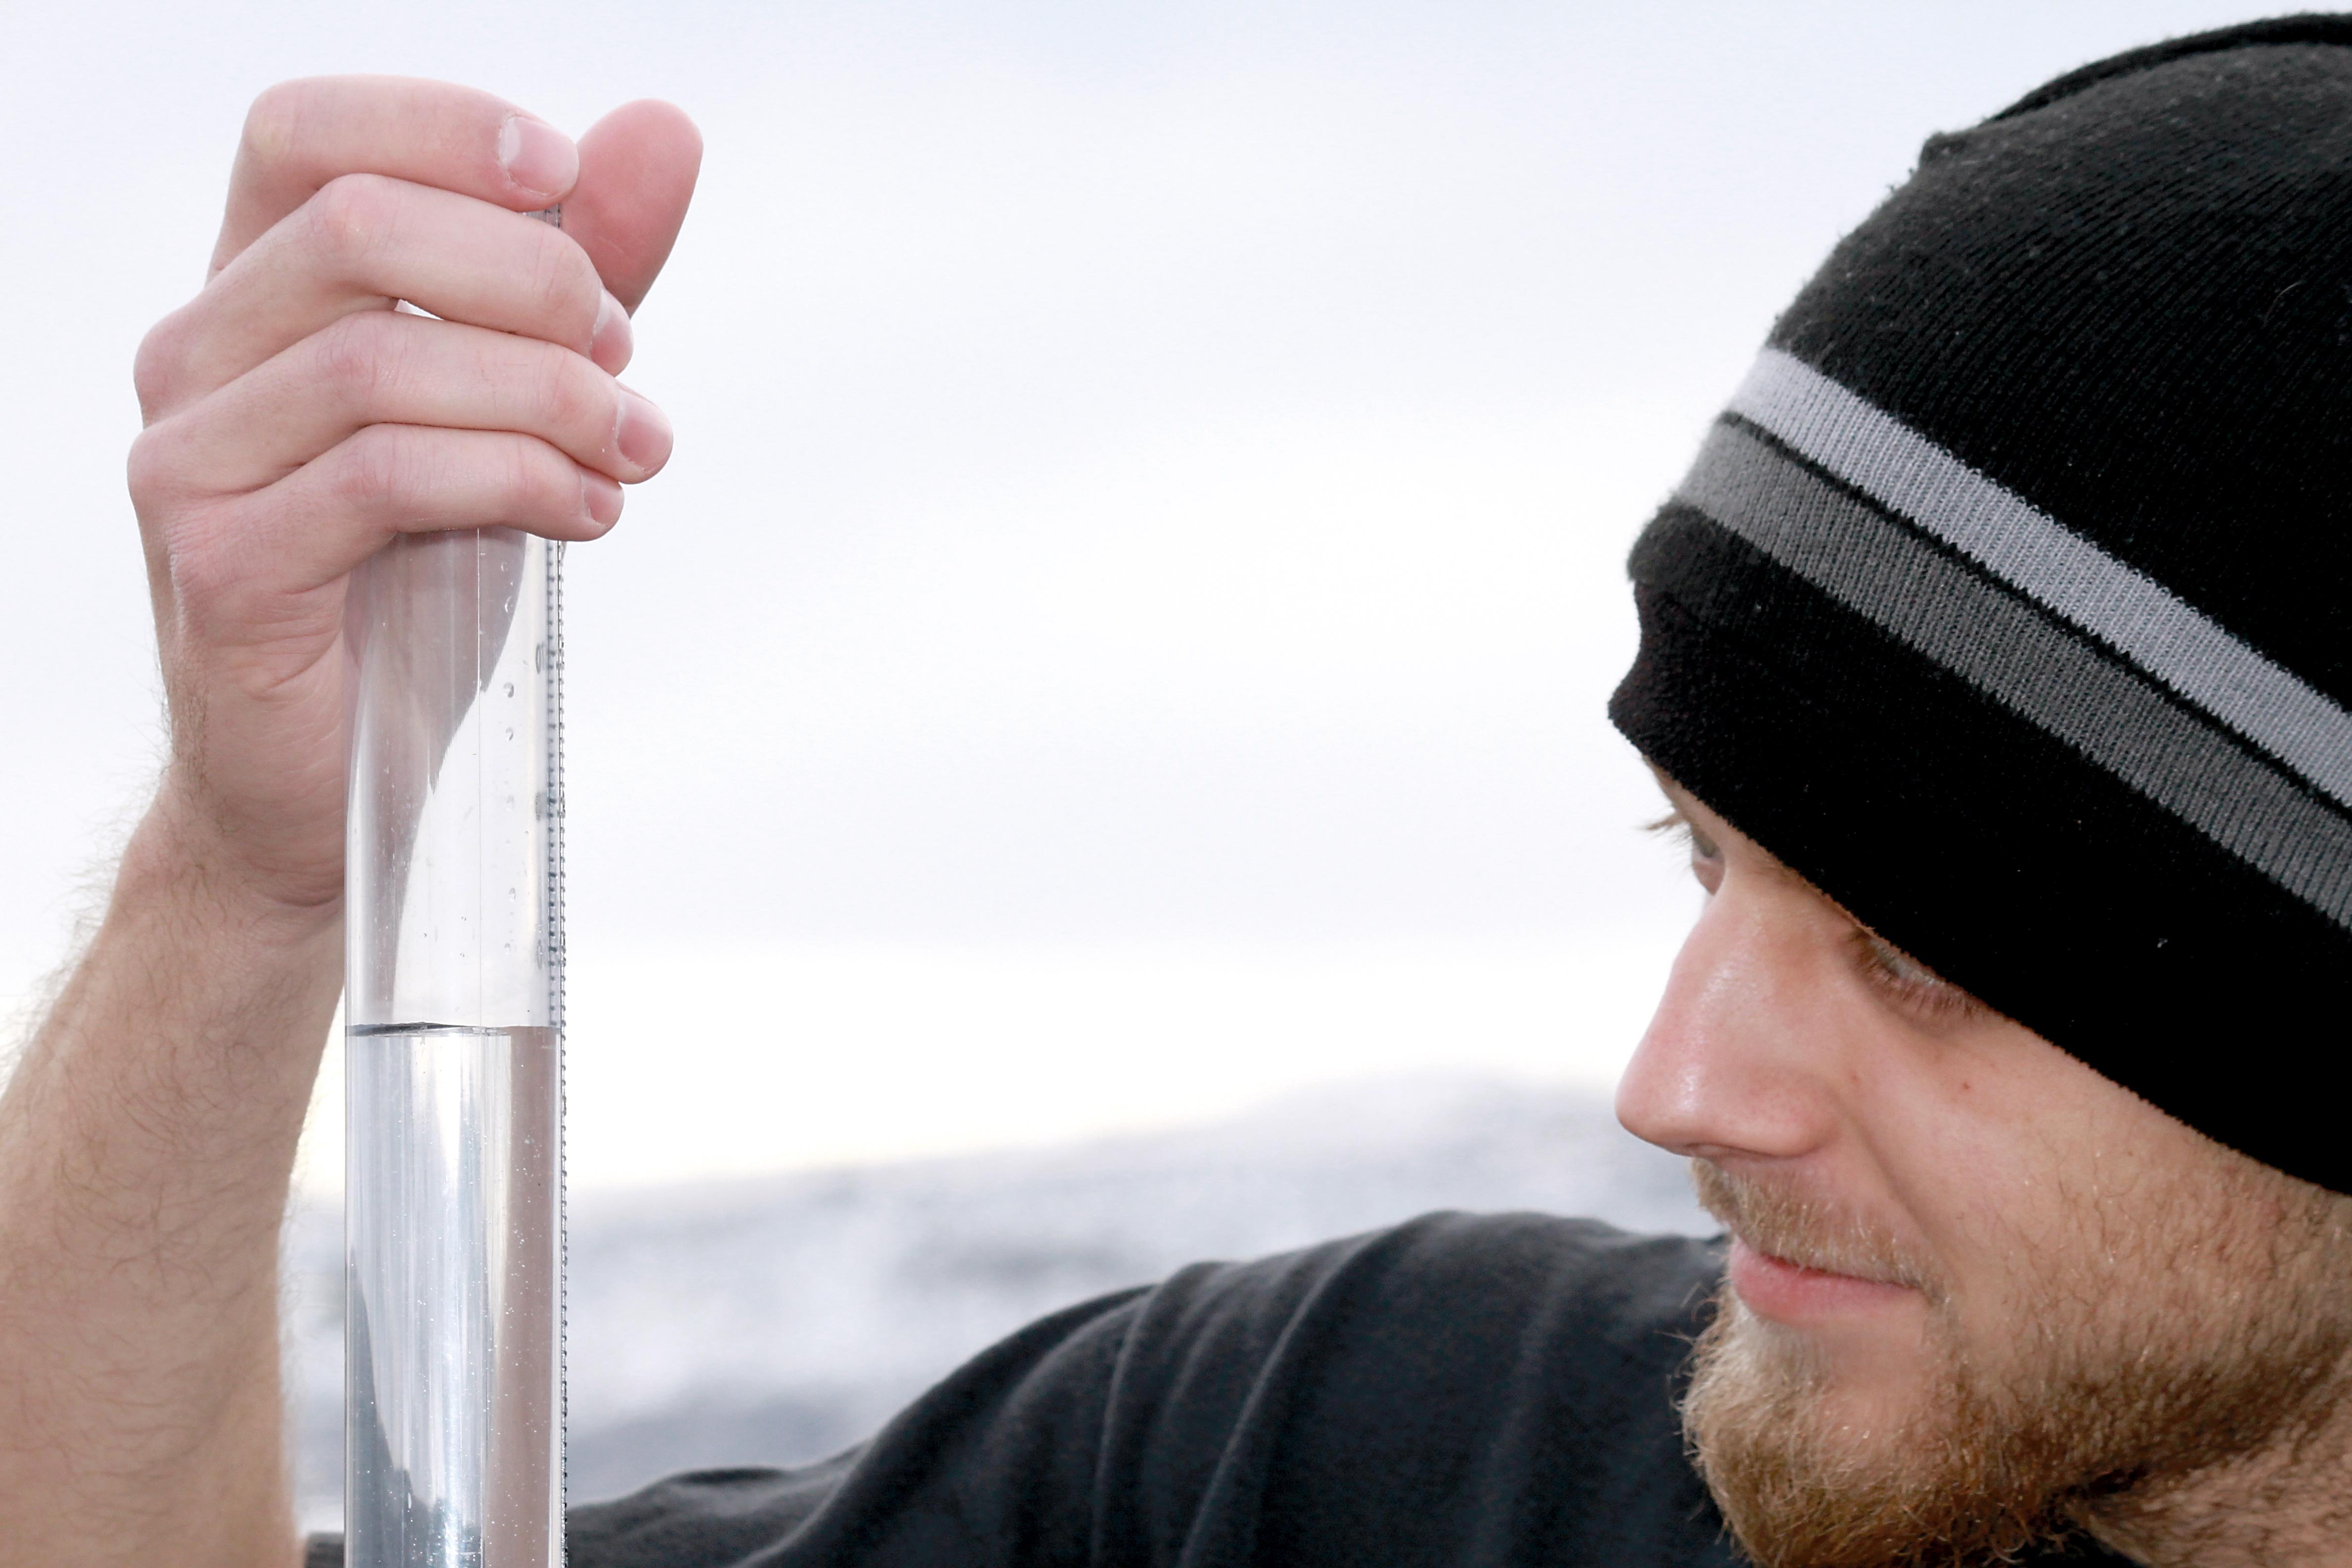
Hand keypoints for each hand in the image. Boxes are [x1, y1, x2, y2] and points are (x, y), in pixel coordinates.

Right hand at [127, 77, 699, 917]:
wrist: (332, 774)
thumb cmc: (417, 578)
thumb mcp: (511, 401)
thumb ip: (574, 270)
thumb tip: (663, 128)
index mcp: (252, 294)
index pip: (303, 134)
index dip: (440, 125)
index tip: (568, 176)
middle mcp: (194, 358)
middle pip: (356, 226)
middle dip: (531, 278)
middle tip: (623, 358)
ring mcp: (191, 461)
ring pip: (383, 357)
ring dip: (550, 396)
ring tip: (632, 452)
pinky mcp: (223, 564)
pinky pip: (387, 476)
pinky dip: (519, 479)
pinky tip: (590, 511)